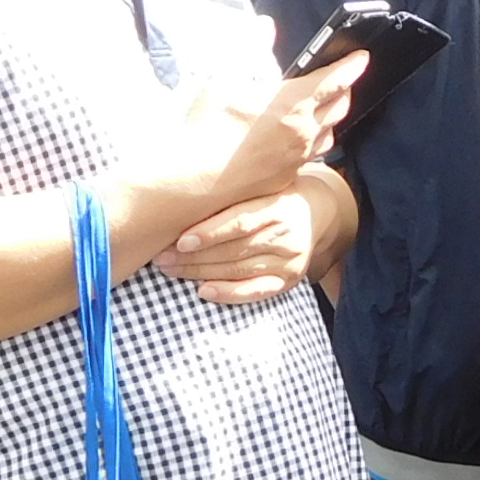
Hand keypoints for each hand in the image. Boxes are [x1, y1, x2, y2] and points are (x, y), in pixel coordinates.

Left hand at [155, 190, 321, 304]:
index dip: (209, 233)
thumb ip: (234, 191)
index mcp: (276, 207)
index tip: (180, 240)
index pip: (240, 222)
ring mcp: (289, 261)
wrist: (318, 213)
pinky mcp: (288, 281)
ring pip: (238, 270)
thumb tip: (184, 193)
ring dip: (200, 273)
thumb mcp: (262, 186)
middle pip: (234, 249)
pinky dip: (229, 293)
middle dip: (193, 256)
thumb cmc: (274, 197)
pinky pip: (256, 291)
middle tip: (162, 258)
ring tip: (170, 270)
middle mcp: (285, 235)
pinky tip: (204, 291)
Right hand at [169, 57, 363, 220]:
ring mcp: (298, 158)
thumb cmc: (205, 127)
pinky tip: (303, 138)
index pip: (334, 79)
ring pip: (329, 134)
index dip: (351, 65)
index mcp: (292, 103)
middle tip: (341, 79)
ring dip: (332, 118)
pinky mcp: (288, 177)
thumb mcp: (223, 76)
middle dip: (344, 89)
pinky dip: (314, 141)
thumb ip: (249, 47)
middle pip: (339, 107)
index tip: (361, 57)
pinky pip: (312, 155)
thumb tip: (265, 27)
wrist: (193, 180)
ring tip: (325, 107)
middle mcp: (304, 132)